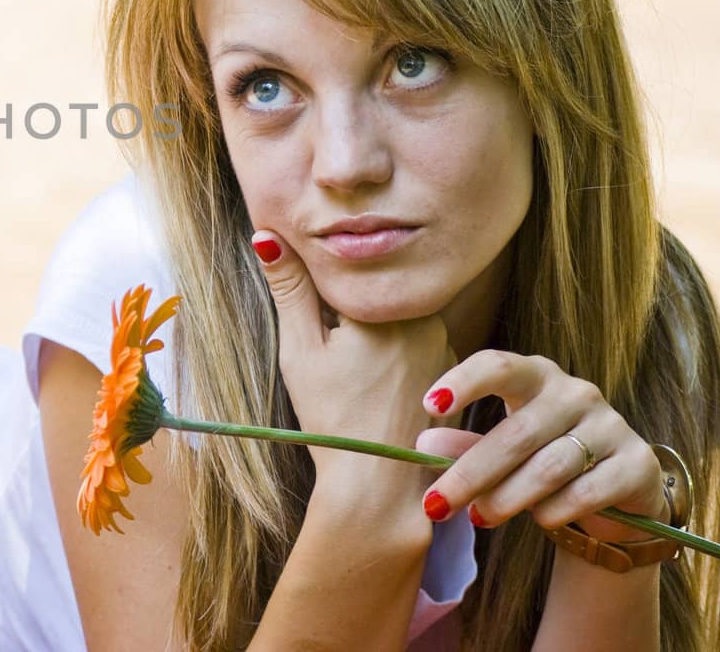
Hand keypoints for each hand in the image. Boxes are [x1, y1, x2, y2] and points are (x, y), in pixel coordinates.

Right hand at [252, 229, 458, 491]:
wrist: (379, 484)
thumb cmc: (333, 418)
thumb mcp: (301, 349)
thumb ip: (288, 287)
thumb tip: (266, 233)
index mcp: (386, 305)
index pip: (345, 280)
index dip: (321, 305)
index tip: (318, 340)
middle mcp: (427, 317)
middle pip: (373, 300)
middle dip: (348, 320)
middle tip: (334, 366)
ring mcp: (446, 346)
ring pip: (395, 324)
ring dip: (373, 339)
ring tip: (356, 383)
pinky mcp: (453, 373)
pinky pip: (417, 349)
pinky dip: (396, 361)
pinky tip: (379, 394)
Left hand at [414, 349, 669, 542]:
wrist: (618, 490)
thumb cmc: (544, 458)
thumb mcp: (503, 448)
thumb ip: (466, 445)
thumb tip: (422, 446)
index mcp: (536, 376)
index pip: (498, 365)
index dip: (464, 382)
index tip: (429, 406)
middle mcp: (576, 392)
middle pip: (516, 434)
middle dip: (470, 474)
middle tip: (436, 505)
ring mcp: (611, 425)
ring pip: (548, 468)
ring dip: (507, 499)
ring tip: (480, 517)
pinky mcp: (637, 463)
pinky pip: (585, 492)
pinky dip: (554, 511)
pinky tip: (540, 519)